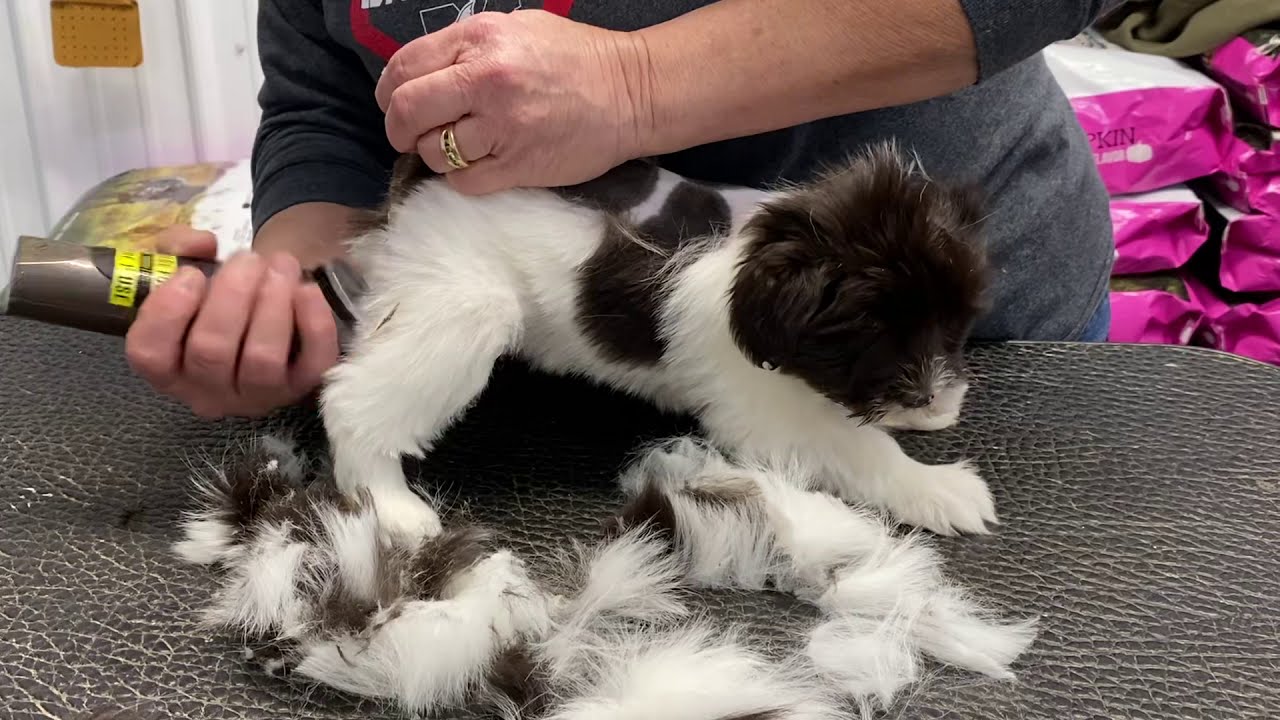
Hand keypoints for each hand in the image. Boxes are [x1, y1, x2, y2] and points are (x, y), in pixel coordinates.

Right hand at [124, 226, 338, 418]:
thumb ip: (178, 247)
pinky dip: (314, 324)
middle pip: (211, 353)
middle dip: (232, 296)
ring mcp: (256, 395)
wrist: (266, 302)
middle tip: (248, 259)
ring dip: (272, 305)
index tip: (192, 273)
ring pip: (262, 360)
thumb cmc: (214, 292)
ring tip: (280, 266)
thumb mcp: (183, 265)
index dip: (168, 311)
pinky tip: (307, 290)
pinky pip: (312, 363)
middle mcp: (206, 391)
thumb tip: (201, 243)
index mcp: (167, 366)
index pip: (150, 353)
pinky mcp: (301, 387)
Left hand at [375, 9, 648, 194]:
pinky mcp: (519, 165)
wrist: (632, 92)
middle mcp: (485, 81)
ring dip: (436, 155)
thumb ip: (466, 48)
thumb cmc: (575, 58)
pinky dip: (463, 177)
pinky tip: (482, 164)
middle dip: (400, 129)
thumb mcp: (516, 28)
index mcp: (479, 40)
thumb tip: (422, 75)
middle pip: (408, 113)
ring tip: (460, 148)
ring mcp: (502, 126)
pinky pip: (464, 181)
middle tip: (411, 135)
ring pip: (434, 152)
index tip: (396, 105)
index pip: (404, 69)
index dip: (390, 93)